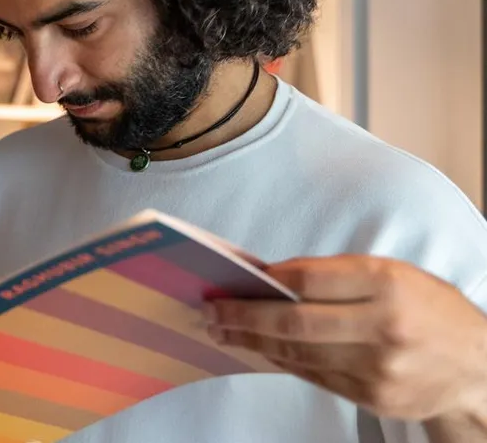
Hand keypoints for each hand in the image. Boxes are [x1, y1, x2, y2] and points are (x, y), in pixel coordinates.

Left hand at [205, 255, 486, 425]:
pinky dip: (283, 360)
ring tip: (223, 330)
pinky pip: (314, 376)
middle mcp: (384, 326)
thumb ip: (337, 274)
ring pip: (299, 353)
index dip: (265, 280)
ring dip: (254, 341)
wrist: (478, 367)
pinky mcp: (373, 397)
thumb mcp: (393, 274)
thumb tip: (272, 277)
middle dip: (244, 316)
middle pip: (295, 321)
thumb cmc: (427, 309)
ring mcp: (378, 367)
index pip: (308, 278)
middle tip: (211, 311)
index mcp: (388, 283)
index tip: (231, 280)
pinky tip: (260, 350)